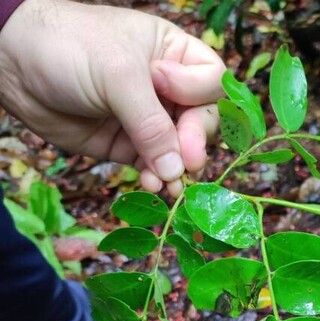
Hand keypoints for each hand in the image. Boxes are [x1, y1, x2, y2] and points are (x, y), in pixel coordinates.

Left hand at [0, 0, 224, 194]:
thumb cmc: (69, 48)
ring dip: (176, 169)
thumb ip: (151, 124)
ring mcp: (149, 120)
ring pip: (180, 150)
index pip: (210, 80)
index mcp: (173, 55)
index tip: (168, 93)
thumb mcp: (117, 75)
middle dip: (193, 142)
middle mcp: (167, 89)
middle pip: (202, 121)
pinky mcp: (129, 145)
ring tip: (168, 184)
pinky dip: (155, 178)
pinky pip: (154, 166)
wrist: (12, 65)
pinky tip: (150, 184)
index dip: (198, 94)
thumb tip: (177, 171)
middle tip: (186, 162)